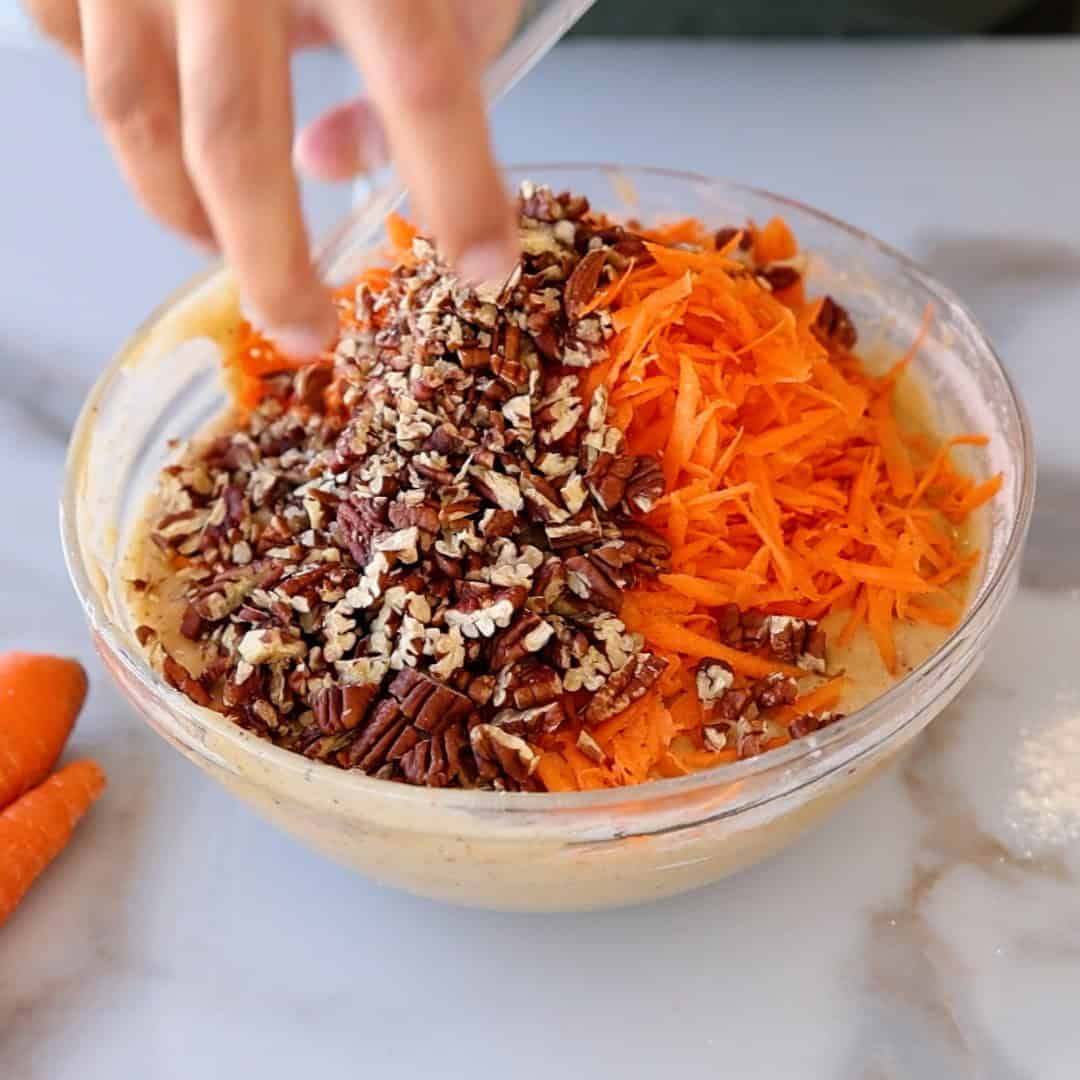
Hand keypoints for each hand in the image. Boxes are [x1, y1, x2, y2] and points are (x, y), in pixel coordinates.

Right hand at [26, 0, 522, 354]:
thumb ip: (432, 52)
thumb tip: (334, 169)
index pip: (423, 82)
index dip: (458, 190)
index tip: (484, 269)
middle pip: (234, 142)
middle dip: (273, 266)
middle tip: (310, 335)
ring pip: (134, 117)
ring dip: (185, 211)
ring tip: (232, 251)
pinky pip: (78, 53)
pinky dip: (127, 104)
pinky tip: (165, 111)